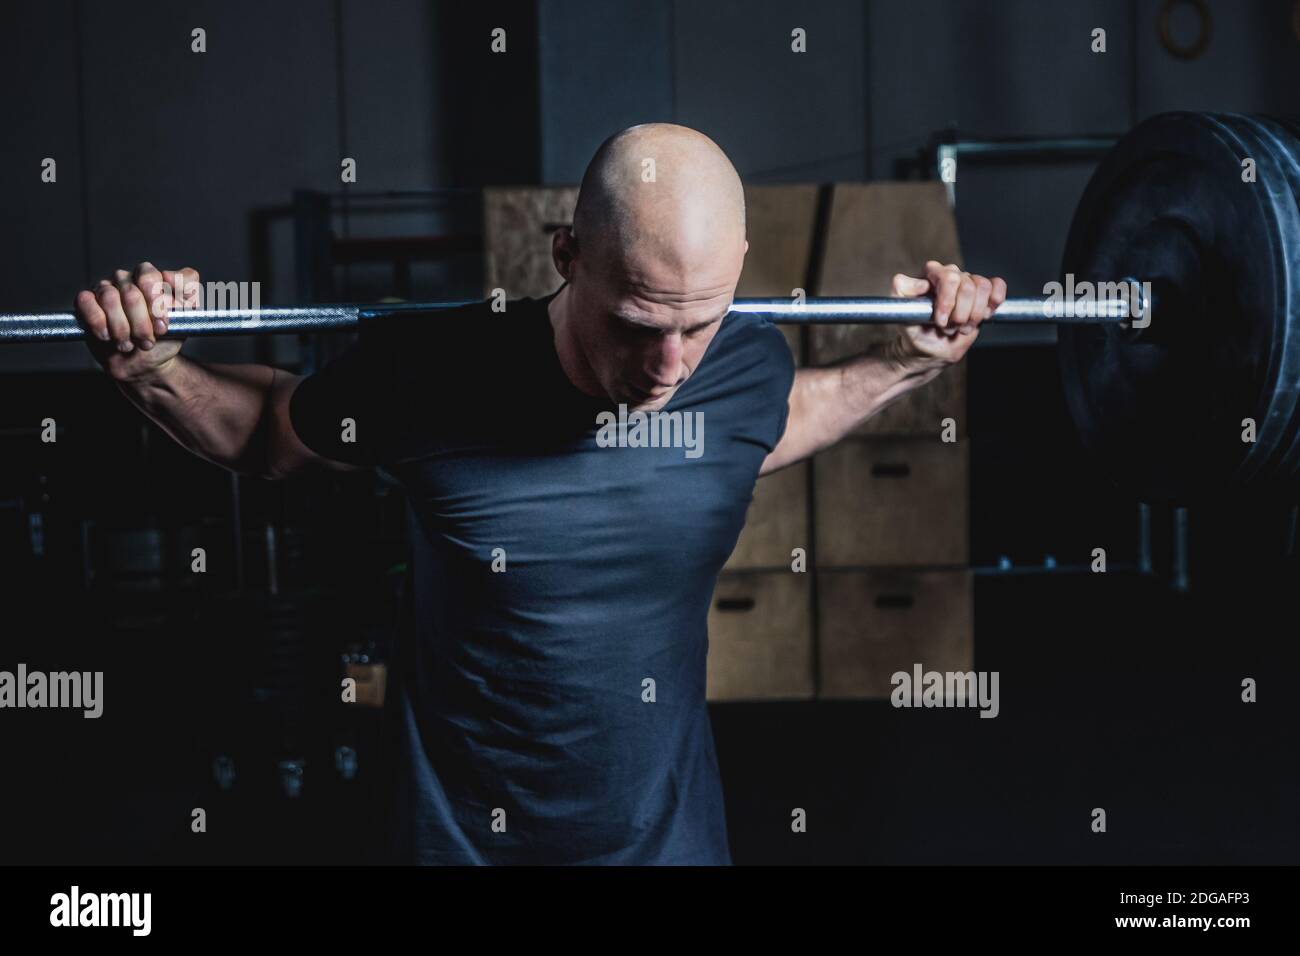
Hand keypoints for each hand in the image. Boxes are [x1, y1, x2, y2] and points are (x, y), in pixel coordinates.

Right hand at [74, 262, 198, 381]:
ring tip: (129, 344)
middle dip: (141, 324)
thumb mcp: (187, 321)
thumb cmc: (165, 339)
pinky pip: (86, 301)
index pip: (152, 276)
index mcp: (154, 279)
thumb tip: (170, 277)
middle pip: (132, 293)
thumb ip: (188, 298)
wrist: (145, 363)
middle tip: (148, 341)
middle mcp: (130, 278)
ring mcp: (107, 287)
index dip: (157, 303)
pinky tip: (107, 336)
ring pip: (109, 298)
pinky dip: (98, 323)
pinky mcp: (88, 301)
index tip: (163, 326)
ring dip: (121, 328)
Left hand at [888, 260, 1005, 370]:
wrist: (929, 350)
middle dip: (959, 313)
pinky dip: (994, 301)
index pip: (949, 278)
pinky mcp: (983, 295)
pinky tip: (984, 314)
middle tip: (948, 327)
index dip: (948, 302)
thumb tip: (921, 282)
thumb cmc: (914, 331)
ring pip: (983, 288)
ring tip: (960, 326)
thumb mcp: (900, 313)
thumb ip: (900, 290)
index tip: (940, 321)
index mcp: (931, 274)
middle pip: (968, 286)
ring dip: (973, 315)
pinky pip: (997, 286)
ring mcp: (968, 284)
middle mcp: (951, 275)